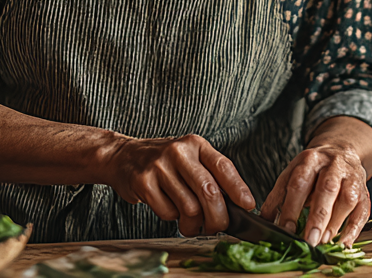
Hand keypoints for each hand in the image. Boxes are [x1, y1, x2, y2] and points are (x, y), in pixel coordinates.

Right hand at [103, 133, 255, 235]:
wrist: (123, 156)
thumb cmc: (165, 163)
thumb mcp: (190, 159)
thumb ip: (211, 176)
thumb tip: (236, 207)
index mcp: (196, 144)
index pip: (223, 167)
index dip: (239, 189)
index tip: (248, 207)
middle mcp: (179, 152)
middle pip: (208, 191)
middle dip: (218, 217)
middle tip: (217, 227)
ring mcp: (159, 166)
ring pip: (189, 207)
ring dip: (194, 224)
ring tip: (192, 225)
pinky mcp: (143, 182)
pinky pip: (168, 212)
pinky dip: (172, 218)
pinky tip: (170, 210)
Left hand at [260, 137, 371, 247]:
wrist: (342, 152)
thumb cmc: (314, 169)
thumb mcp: (292, 173)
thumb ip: (279, 195)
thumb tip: (265, 220)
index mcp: (310, 159)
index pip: (300, 183)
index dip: (292, 207)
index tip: (286, 228)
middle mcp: (333, 165)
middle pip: (326, 189)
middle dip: (317, 217)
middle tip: (309, 240)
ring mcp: (352, 177)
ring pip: (347, 199)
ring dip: (336, 222)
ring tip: (324, 241)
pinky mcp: (365, 192)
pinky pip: (363, 210)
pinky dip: (354, 229)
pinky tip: (344, 243)